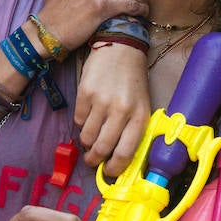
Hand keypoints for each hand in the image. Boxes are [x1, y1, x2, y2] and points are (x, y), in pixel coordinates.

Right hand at [76, 42, 150, 174]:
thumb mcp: (141, 105)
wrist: (121, 49)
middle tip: (92, 161)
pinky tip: (89, 115)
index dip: (115, 168)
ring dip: (87, 143)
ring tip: (91, 137)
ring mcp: (102, 102)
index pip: (126, 152)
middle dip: (94, 160)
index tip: (109, 171)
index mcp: (139, 115)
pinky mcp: (85, 93)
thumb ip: (131, 130)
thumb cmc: (132, 81)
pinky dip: (82, 124)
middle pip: (102, 149)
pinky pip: (78, 121)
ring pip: (87, 137)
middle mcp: (121, 110)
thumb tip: (116, 157)